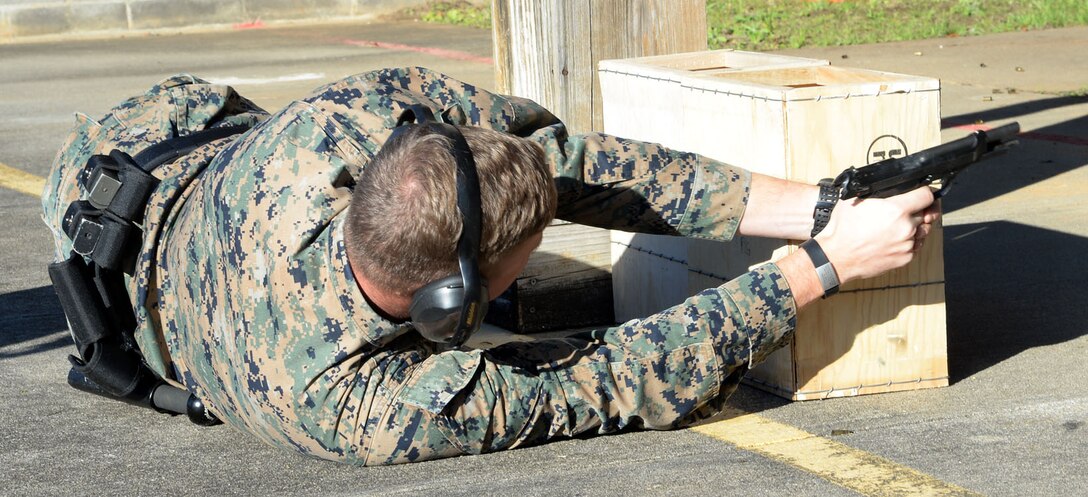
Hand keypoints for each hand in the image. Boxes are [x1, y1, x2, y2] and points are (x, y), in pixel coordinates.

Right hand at [814, 187, 935, 282]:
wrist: (836, 256)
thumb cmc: (842, 229)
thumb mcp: (855, 200)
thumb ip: (878, 192)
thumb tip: (889, 187)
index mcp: (896, 209)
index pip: (927, 196)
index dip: (924, 192)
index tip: (922, 194)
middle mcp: (906, 227)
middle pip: (926, 213)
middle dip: (917, 211)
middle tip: (904, 212)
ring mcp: (907, 244)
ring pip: (922, 231)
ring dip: (914, 227)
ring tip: (897, 227)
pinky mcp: (905, 258)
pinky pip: (915, 246)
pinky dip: (908, 242)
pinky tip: (893, 240)